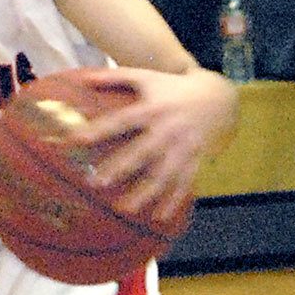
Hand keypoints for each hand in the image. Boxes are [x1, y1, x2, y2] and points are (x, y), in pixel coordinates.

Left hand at [59, 66, 237, 218]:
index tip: (76, 140)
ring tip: (123, 209)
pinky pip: (184, 182)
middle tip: (97, 183)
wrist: (219, 96)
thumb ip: (115, 77)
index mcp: (152, 109)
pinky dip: (173, 200)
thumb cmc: (173, 87)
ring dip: (144, 193)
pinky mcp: (195, 159)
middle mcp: (168, 129)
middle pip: (142, 152)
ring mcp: (183, 146)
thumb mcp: (147, 77)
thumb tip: (85, 77)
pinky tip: (158, 217)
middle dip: (120, 168)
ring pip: (162, 173)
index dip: (99, 129)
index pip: (121, 120)